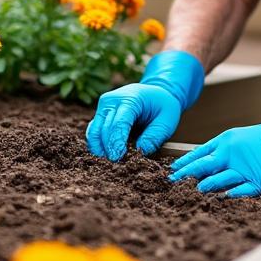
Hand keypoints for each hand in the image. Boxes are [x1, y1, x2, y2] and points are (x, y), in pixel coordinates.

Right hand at [85, 50, 204, 160]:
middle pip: (104, 129)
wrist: (155, 93)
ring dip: (100, 150)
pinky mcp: (100, 115)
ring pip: (94, 132)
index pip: (119, 122)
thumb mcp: (167, 120)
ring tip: (110, 165)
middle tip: (116, 167)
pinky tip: (106, 157)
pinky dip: (98, 146)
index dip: (117, 141)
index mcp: (130, 98)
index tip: (117, 157)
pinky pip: (94, 133)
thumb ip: (155, 136)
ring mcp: (103, 107)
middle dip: (108, 149)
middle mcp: (112, 100)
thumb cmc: (162, 106)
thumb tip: (141, 152)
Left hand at [168, 83, 260, 196]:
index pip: (199, 153)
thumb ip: (220, 149)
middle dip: (185, 176)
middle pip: (203, 167)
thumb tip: (201, 161)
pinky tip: (220, 200)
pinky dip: (229, 196)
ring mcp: (245, 169)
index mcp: (226, 142)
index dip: (183, 163)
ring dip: (204, 187)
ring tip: (193, 193)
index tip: (171, 171)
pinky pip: (240, 191)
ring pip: (219, 180)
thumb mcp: (239, 137)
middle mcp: (232, 155)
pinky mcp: (258, 182)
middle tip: (171, 184)